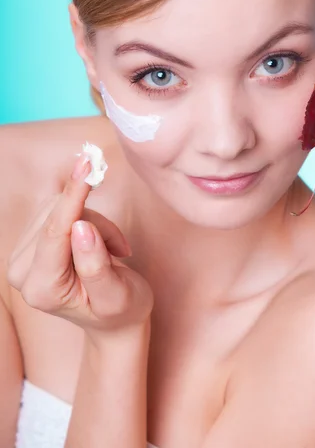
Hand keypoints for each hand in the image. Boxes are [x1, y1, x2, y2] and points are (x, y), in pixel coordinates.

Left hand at [7, 154, 153, 343]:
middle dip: (96, 222)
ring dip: (93, 221)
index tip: (86, 166)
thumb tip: (81, 226)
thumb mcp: (117, 294)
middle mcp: (21, 274)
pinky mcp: (29, 243)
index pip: (54, 232)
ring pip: (57, 208)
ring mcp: (21, 258)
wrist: (114, 320)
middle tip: (119, 247)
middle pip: (58, 216)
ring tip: (109, 249)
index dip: (73, 197)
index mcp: (41, 289)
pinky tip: (96, 242)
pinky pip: (56, 208)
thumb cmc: (121, 309)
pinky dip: (84, 218)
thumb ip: (96, 265)